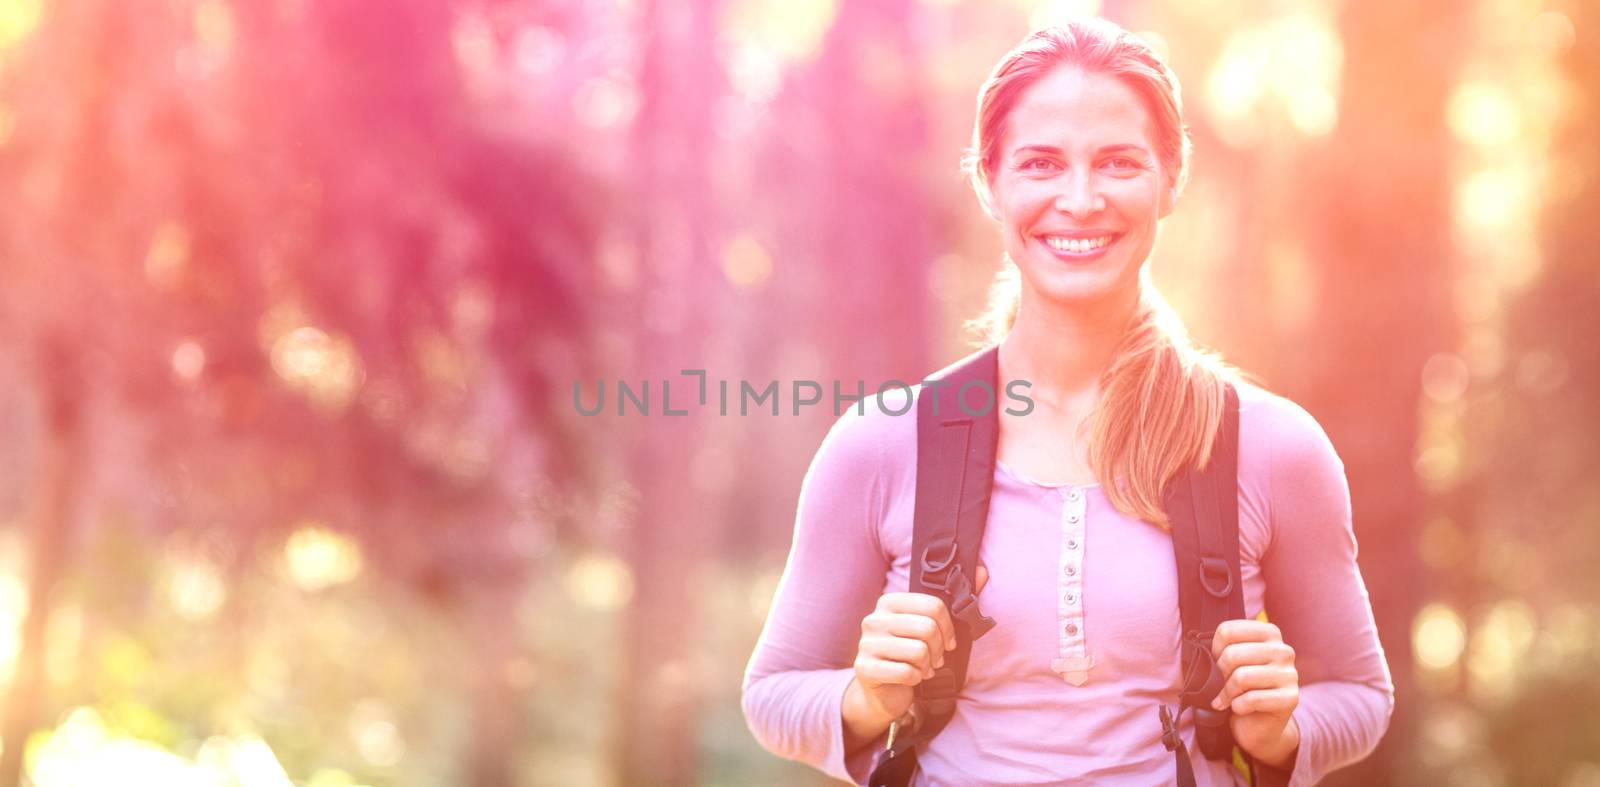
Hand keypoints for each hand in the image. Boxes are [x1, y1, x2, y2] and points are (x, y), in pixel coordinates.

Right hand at [851, 564, 987, 723]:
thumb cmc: (909, 654)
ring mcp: (866, 644)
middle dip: (939, 649)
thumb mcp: (929, 627)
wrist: (883, 690)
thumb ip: (955, 600)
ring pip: (919, 651)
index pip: (933, 606)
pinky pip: (906, 672)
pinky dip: (916, 678)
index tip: (949, 642)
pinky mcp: (865, 668)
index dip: (948, 628)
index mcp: (889, 603)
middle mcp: (874, 619)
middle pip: (928, 628)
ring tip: (923, 668)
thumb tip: (982, 571)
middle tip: (936, 658)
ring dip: (927, 665)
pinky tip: (912, 677)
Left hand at [1210, 619, 1300, 768]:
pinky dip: (1237, 706)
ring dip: (1227, 693)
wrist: (1261, 724)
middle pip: (1232, 654)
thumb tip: (1199, 653)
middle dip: (1219, 674)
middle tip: (1220, 684)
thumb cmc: (1243, 688)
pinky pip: (1252, 699)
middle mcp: (1283, 650)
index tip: (1216, 662)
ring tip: (1226, 698)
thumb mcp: (1234, 662)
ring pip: (1241, 677)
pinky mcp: (1290, 698)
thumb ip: (1222, 649)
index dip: (1214, 649)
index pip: (1228, 630)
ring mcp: (1290, 674)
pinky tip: (1239, 709)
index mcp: (1269, 633)